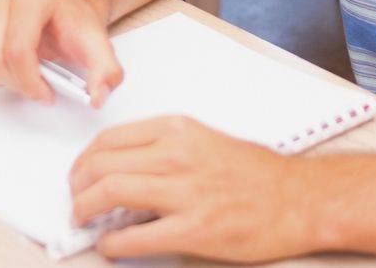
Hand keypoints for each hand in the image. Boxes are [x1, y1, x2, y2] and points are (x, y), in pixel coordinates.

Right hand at [0, 0, 123, 107]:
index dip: (30, 81)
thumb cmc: (76, 23)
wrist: (66, 9)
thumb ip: (106, 71)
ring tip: (27, 76)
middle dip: (18, 82)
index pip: (17, 49)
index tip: (47, 94)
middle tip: (39, 87)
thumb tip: (96, 97)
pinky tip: (13, 69)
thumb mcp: (99, 46)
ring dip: (4, 79)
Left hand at [67, 116, 315, 261]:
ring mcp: (185, 192)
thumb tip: (122, 169)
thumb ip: (162, 150)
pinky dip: (113, 244)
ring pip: (110, 193)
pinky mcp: (194, 229)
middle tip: (75, 202)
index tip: (79, 175)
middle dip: (77, 186)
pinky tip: (111, 247)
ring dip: (85, 210)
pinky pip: (136, 237)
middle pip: (101, 164)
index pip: (108, 140)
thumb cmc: (256, 173)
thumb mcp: (203, 141)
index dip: (83, 161)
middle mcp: (176, 154)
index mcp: (176, 130)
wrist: (300, 199)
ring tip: (84, 222)